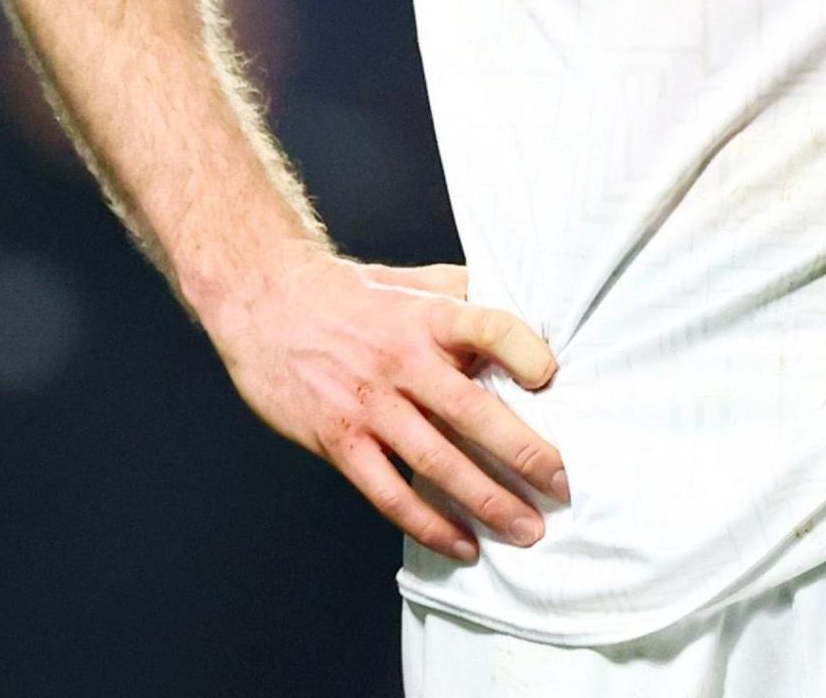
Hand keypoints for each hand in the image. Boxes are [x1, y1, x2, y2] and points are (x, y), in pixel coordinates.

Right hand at [195, 249, 564, 560]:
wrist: (261, 299)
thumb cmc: (345, 294)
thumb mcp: (406, 282)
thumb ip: (462, 295)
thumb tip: (524, 308)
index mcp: (424, 316)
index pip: (487, 327)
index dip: (525, 352)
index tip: (552, 377)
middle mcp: (399, 359)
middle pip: (472, 410)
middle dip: (525, 454)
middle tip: (563, 486)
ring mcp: (367, 403)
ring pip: (436, 461)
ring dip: (487, 501)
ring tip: (526, 530)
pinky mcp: (338, 439)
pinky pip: (389, 493)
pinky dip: (429, 524)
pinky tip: (462, 543)